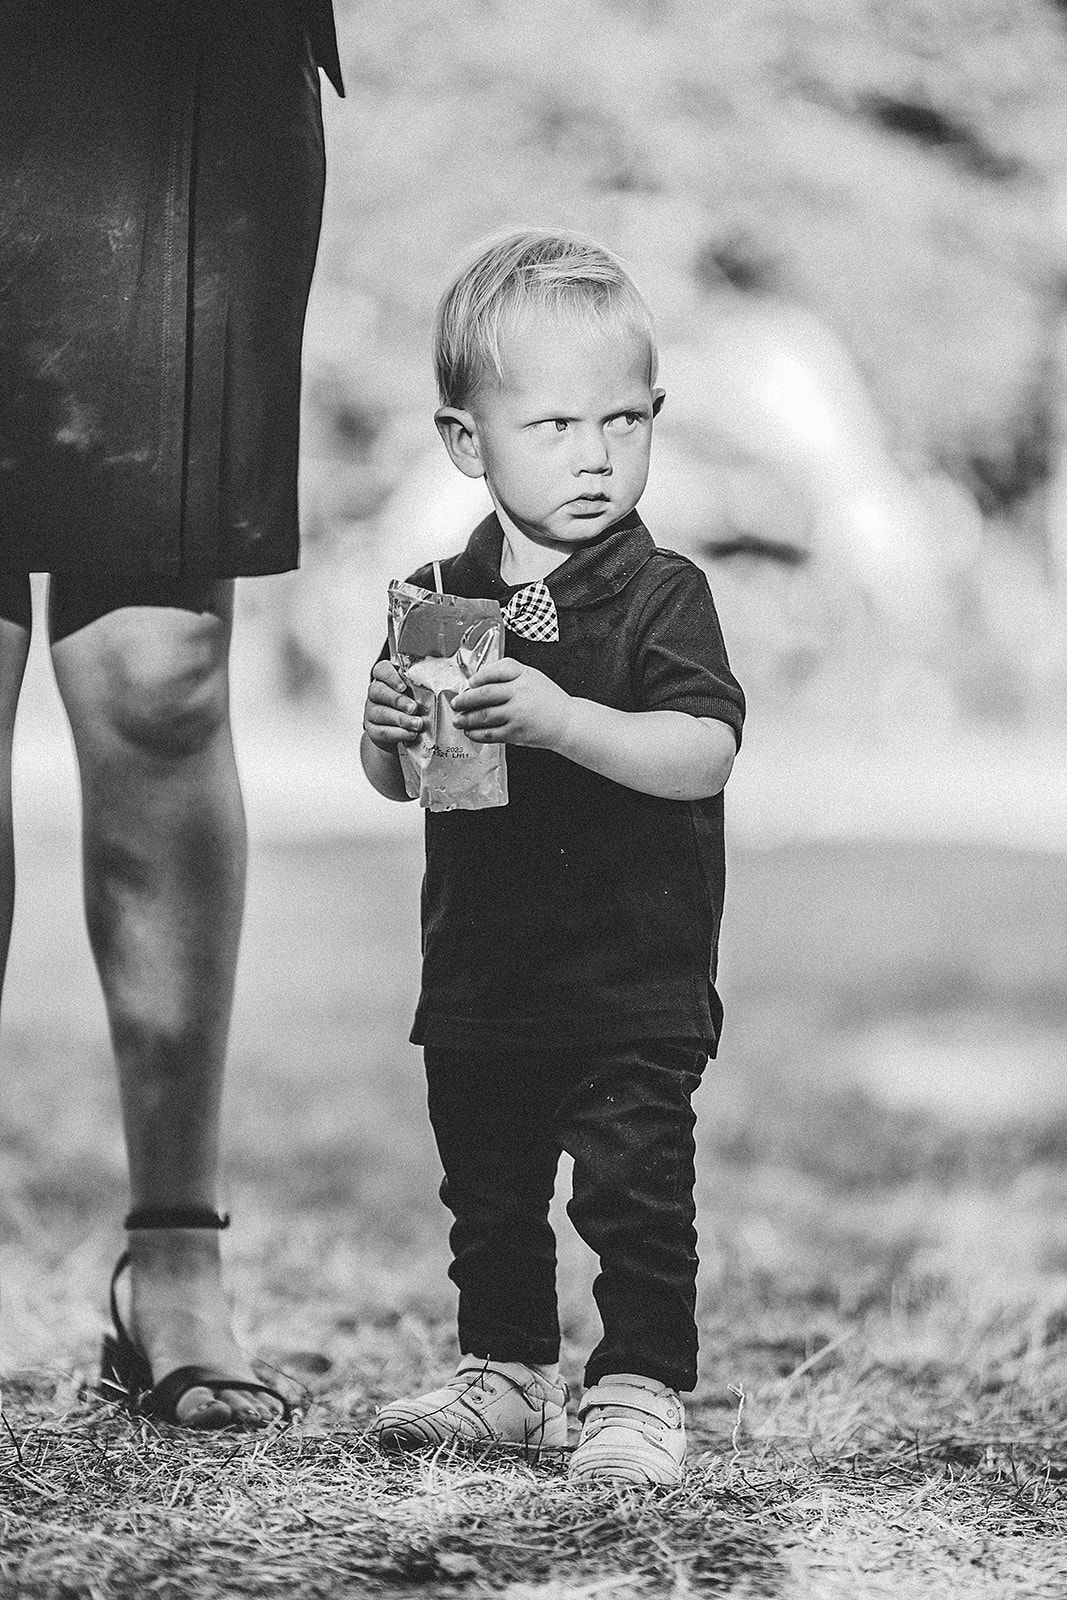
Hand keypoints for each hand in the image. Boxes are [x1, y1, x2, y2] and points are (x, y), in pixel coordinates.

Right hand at [363, 660, 422, 749]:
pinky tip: (411, 734)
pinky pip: (382, 731)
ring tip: (418, 724)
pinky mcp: (372, 729)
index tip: (403, 686)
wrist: (401, 729)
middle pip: (379, 691)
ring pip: (381, 713)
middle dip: (398, 700)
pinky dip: (398, 733)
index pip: (381, 670)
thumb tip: (439, 689)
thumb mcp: (417, 692)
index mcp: (385, 678)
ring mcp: (371, 711)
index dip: (390, 677)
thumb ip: (422, 687)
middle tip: (414, 708)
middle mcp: (375, 693)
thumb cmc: (411, 704)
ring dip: (401, 719)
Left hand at [452, 658, 571, 749]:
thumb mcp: (532, 676)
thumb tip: (477, 682)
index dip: (478, 677)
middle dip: (464, 700)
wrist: (567, 722)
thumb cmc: (547, 699)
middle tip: (455, 703)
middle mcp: (520, 693)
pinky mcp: (516, 733)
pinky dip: (476, 734)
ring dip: (466, 719)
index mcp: (524, 675)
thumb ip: (508, 675)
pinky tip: (470, 732)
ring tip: (457, 720)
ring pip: (484, 715)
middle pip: (484, 694)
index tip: (469, 683)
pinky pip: (490, 734)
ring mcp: (517, 714)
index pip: (495, 671)